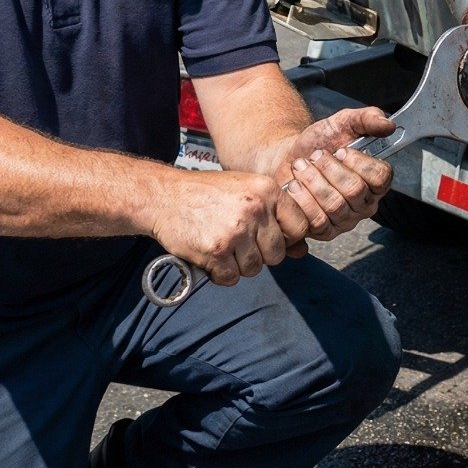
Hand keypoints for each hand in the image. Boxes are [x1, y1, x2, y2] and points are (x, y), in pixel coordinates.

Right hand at [150, 168, 309, 286]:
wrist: (165, 196)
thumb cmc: (208, 195)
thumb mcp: (245, 190)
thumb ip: (274, 216)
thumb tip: (302, 251)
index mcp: (267, 189)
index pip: (299, 226)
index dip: (287, 238)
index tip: (268, 238)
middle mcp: (255, 208)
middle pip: (277, 253)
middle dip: (260, 254)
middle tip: (238, 242)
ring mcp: (236, 230)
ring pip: (255, 268)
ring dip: (238, 264)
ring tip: (221, 245)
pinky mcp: (217, 250)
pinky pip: (231, 277)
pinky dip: (220, 273)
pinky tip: (210, 255)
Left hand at [277, 107, 395, 242]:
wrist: (289, 157)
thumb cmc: (320, 142)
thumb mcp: (343, 122)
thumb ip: (368, 119)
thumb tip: (389, 125)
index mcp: (375, 179)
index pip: (381, 177)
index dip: (360, 162)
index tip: (341, 150)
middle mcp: (365, 203)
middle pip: (355, 190)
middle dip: (329, 168)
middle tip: (316, 156)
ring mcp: (346, 220)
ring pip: (335, 206)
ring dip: (313, 180)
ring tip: (301, 166)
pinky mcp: (324, 231)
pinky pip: (317, 221)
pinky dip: (302, 199)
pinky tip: (294, 185)